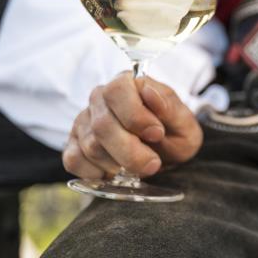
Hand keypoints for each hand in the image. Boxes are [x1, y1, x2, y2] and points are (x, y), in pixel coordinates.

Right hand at [62, 72, 202, 178]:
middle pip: (102, 125)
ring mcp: (83, 121)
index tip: (157, 133)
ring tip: (139, 166)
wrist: (166, 151)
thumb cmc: (173, 133)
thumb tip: (149, 92)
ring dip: (118, 164)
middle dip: (130, 151)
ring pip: (91, 146)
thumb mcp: (184, 122)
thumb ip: (170, 108)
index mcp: (128, 83)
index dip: (135, 116)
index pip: (117, 91)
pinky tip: (115, 173)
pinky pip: (74, 161)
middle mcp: (100, 98)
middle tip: (153, 164)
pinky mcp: (73, 144)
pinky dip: (96, 173)